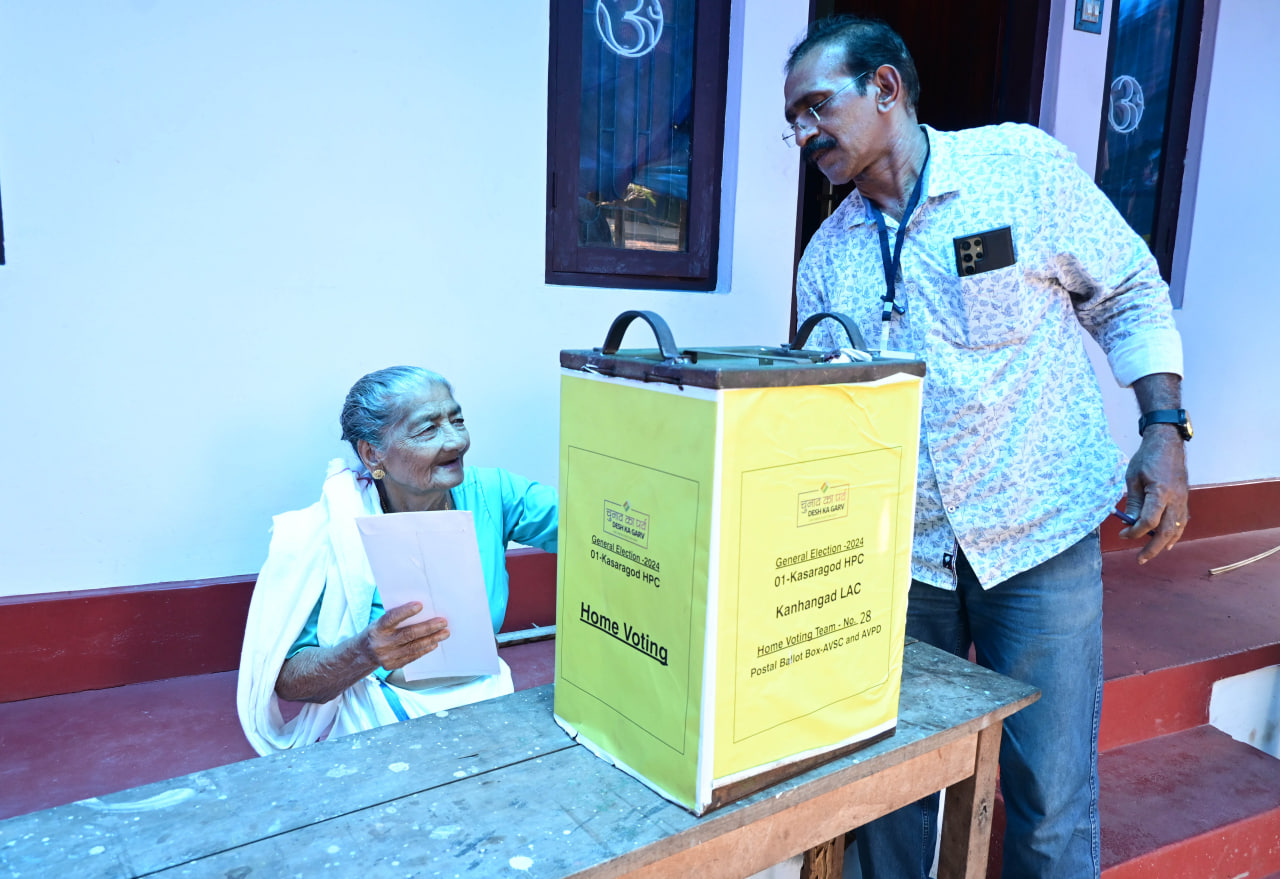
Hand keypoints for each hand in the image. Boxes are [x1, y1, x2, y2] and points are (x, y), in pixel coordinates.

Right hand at [360, 602, 449, 670]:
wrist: (363, 652)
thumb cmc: (378, 630)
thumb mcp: (381, 621)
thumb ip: (397, 618)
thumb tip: (423, 610)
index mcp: (377, 628)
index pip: (391, 618)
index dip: (405, 612)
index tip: (420, 605)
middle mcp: (381, 643)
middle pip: (408, 634)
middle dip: (428, 627)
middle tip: (443, 622)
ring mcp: (386, 656)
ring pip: (413, 647)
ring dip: (431, 639)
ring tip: (444, 633)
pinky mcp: (392, 665)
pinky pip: (412, 657)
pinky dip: (424, 649)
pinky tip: (434, 643)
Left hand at [1120, 427, 1188, 563]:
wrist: (1167, 443)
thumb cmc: (1147, 458)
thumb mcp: (1133, 478)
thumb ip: (1134, 502)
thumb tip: (1130, 523)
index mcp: (1160, 492)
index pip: (1149, 521)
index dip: (1134, 532)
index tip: (1122, 534)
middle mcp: (1175, 499)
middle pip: (1167, 531)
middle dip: (1152, 548)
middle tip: (1140, 560)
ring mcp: (1183, 500)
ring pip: (1177, 529)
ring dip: (1164, 543)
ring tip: (1150, 554)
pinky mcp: (1184, 499)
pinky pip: (1181, 521)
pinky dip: (1174, 533)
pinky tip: (1166, 541)